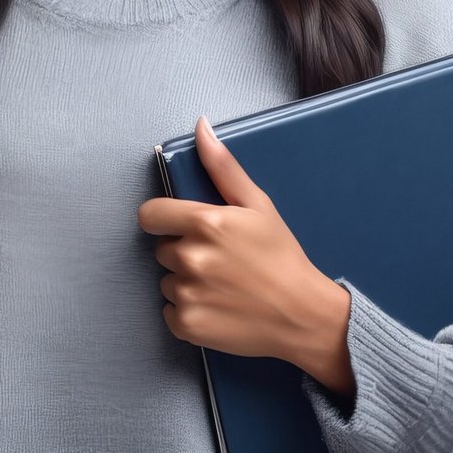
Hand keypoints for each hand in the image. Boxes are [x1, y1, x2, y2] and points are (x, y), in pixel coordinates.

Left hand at [137, 115, 354, 390]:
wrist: (303, 315)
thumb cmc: (282, 256)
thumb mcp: (257, 205)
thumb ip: (222, 167)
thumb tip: (200, 127)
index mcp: (205, 223)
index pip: (149, 215)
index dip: (163, 219)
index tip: (180, 227)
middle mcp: (190, 257)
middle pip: (162, 249)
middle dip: (184, 251)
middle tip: (220, 259)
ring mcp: (187, 294)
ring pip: (167, 281)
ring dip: (187, 282)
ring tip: (223, 285)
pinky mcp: (187, 325)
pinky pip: (170, 312)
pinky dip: (188, 311)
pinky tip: (217, 308)